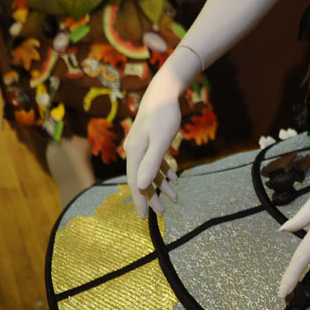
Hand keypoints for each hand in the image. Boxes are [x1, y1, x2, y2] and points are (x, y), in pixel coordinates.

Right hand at [125, 47, 199, 216]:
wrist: (165, 91)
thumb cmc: (164, 115)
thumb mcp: (160, 141)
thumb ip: (152, 164)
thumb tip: (142, 186)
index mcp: (134, 153)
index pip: (135, 183)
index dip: (140, 200)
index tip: (145, 218)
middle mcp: (134, 151)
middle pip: (142, 179)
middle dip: (153, 197)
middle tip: (163, 214)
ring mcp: (142, 146)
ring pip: (151, 172)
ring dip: (162, 185)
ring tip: (175, 199)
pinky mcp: (150, 140)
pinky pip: (156, 162)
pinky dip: (165, 171)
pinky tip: (175, 178)